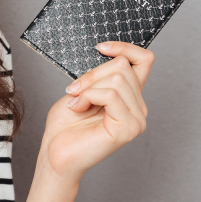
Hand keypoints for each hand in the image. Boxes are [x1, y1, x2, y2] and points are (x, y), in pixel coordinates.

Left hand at [38, 42, 153, 184]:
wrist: (56, 154)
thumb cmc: (66, 125)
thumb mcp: (82, 90)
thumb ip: (100, 75)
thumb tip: (107, 54)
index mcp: (129, 97)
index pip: (144, 60)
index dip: (125, 48)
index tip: (100, 47)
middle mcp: (138, 108)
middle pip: (123, 66)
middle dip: (93, 73)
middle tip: (75, 91)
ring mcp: (136, 120)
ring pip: (118, 78)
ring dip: (89, 87)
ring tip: (77, 103)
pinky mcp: (127, 128)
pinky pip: (110, 95)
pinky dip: (88, 96)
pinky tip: (79, 108)